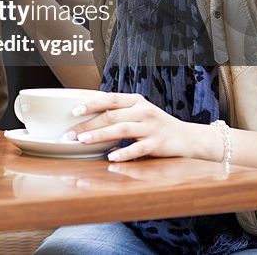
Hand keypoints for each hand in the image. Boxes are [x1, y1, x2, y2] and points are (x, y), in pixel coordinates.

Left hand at [68, 91, 210, 161]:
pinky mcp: (158, 144)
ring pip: (122, 130)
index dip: (90, 103)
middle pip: (111, 116)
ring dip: (100, 136)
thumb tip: (85, 112)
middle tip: (69, 135)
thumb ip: (118, 111)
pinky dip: (124, 153)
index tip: (73, 111)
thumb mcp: (138, 111)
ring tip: (83, 141)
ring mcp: (151, 127)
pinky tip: (111, 158)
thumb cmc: (155, 124)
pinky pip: (138, 149)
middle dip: (88, 125)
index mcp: (135, 100)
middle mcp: (143, 111)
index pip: (109, 99)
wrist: (187, 137)